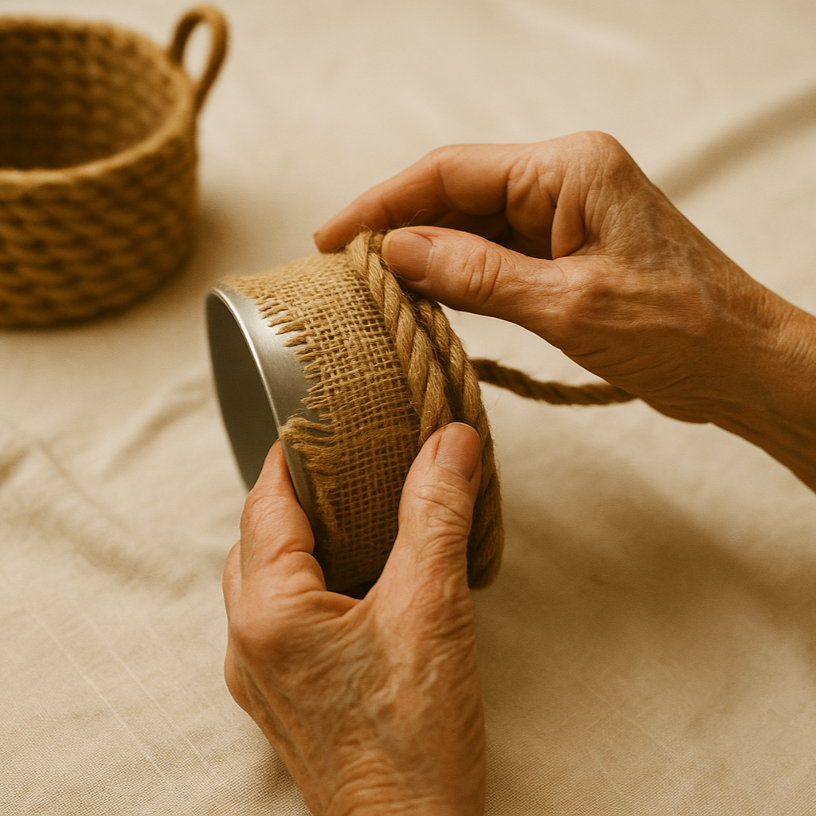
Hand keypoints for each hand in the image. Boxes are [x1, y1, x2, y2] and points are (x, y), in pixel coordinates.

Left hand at [223, 424, 486, 815]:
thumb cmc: (413, 743)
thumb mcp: (432, 609)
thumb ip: (436, 515)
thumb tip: (450, 442)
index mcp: (269, 613)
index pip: (266, 504)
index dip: (293, 456)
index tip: (320, 422)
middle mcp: (249, 643)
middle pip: (257, 539)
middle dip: (293, 495)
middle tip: (340, 464)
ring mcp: (262, 675)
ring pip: (265, 579)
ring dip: (299, 539)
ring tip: (350, 512)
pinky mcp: (285, 696)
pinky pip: (280, 615)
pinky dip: (308, 579)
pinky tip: (354, 580)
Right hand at [316, 131, 815, 489]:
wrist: (742, 366)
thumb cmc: (680, 329)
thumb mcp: (568, 305)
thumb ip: (477, 274)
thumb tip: (398, 251)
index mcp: (569, 169)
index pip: (451, 173)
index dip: (383, 203)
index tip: (333, 237)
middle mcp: (563, 183)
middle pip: (456, 197)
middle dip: (398, 230)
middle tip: (344, 272)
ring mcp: (564, 221)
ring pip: (472, 231)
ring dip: (425, 257)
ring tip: (372, 289)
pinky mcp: (566, 258)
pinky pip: (495, 261)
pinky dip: (458, 280)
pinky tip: (424, 300)